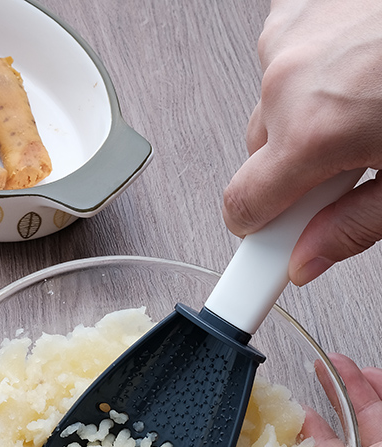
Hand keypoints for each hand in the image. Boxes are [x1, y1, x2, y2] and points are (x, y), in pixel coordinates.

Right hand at [222, 0, 381, 285]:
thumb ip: (356, 225)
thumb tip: (308, 259)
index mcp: (314, 131)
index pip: (243, 207)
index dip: (256, 235)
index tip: (264, 255)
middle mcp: (288, 80)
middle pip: (259, 157)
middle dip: (293, 169)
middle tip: (348, 162)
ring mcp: (289, 35)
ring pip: (271, 106)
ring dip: (304, 114)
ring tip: (365, 100)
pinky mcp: (296, 6)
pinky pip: (282, 59)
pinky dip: (311, 71)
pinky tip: (356, 66)